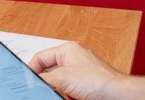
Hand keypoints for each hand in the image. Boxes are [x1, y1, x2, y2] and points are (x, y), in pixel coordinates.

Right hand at [29, 42, 144, 99]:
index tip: (27, 82)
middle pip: (50, 73)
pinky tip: (70, 98)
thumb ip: (45, 78)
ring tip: (64, 95)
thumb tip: (33, 82)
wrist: (117, 96)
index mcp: (67, 50)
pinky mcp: (86, 87)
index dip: (32, 70)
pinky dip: (67, 96)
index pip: (41, 57)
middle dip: (49, 84)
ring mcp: (80, 74)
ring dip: (59, 92)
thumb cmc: (99, 81)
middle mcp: (74, 60)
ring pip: (60, 85)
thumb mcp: (63, 78)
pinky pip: (69, 92)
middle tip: (48, 91)